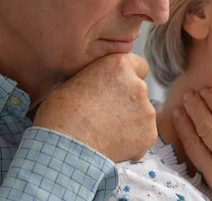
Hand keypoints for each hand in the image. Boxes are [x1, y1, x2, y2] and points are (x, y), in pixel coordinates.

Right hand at [33, 53, 156, 162]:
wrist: (66, 146)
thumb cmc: (61, 113)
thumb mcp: (75, 81)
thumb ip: (97, 77)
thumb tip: (98, 82)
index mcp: (120, 66)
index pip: (138, 65)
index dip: (128, 77)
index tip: (117, 88)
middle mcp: (138, 85)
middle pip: (139, 91)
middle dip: (128, 100)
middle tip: (105, 115)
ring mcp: (147, 110)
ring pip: (142, 113)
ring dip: (130, 120)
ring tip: (104, 132)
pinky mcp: (149, 133)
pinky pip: (143, 134)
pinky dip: (132, 140)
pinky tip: (111, 144)